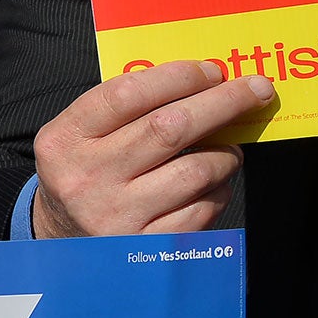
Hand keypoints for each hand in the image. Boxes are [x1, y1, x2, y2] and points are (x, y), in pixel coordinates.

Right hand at [31, 61, 273, 237]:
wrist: (62, 242)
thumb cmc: (84, 174)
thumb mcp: (81, 137)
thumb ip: (126, 108)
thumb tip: (204, 83)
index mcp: (64, 141)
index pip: (127, 95)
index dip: (179, 77)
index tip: (212, 72)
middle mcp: (87, 177)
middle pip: (170, 127)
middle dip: (224, 102)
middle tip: (254, 90)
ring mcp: (117, 215)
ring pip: (197, 169)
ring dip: (226, 152)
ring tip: (225, 148)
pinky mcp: (147, 246)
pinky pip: (204, 208)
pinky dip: (219, 190)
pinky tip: (211, 184)